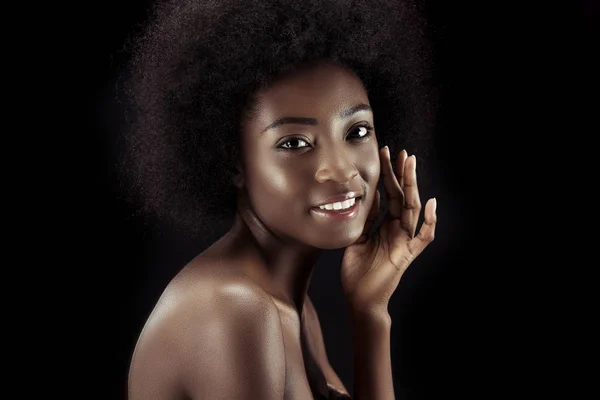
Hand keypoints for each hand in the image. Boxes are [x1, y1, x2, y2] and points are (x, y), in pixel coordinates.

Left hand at [340, 146, 436, 314]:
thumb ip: (364, 219)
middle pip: (403, 197)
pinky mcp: (407, 255)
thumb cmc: (358, 271)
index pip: (390, 194)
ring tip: (411, 165)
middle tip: (401, 152)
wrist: (360, 299)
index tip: (385, 153)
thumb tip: (366, 196)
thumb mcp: (356, 238)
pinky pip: (423, 237)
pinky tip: (431, 203)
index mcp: (386, 225)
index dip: (388, 174)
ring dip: (412, 186)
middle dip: (402, 174)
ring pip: (412, 209)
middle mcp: (398, 230)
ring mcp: (404, 241)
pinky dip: (429, 221)